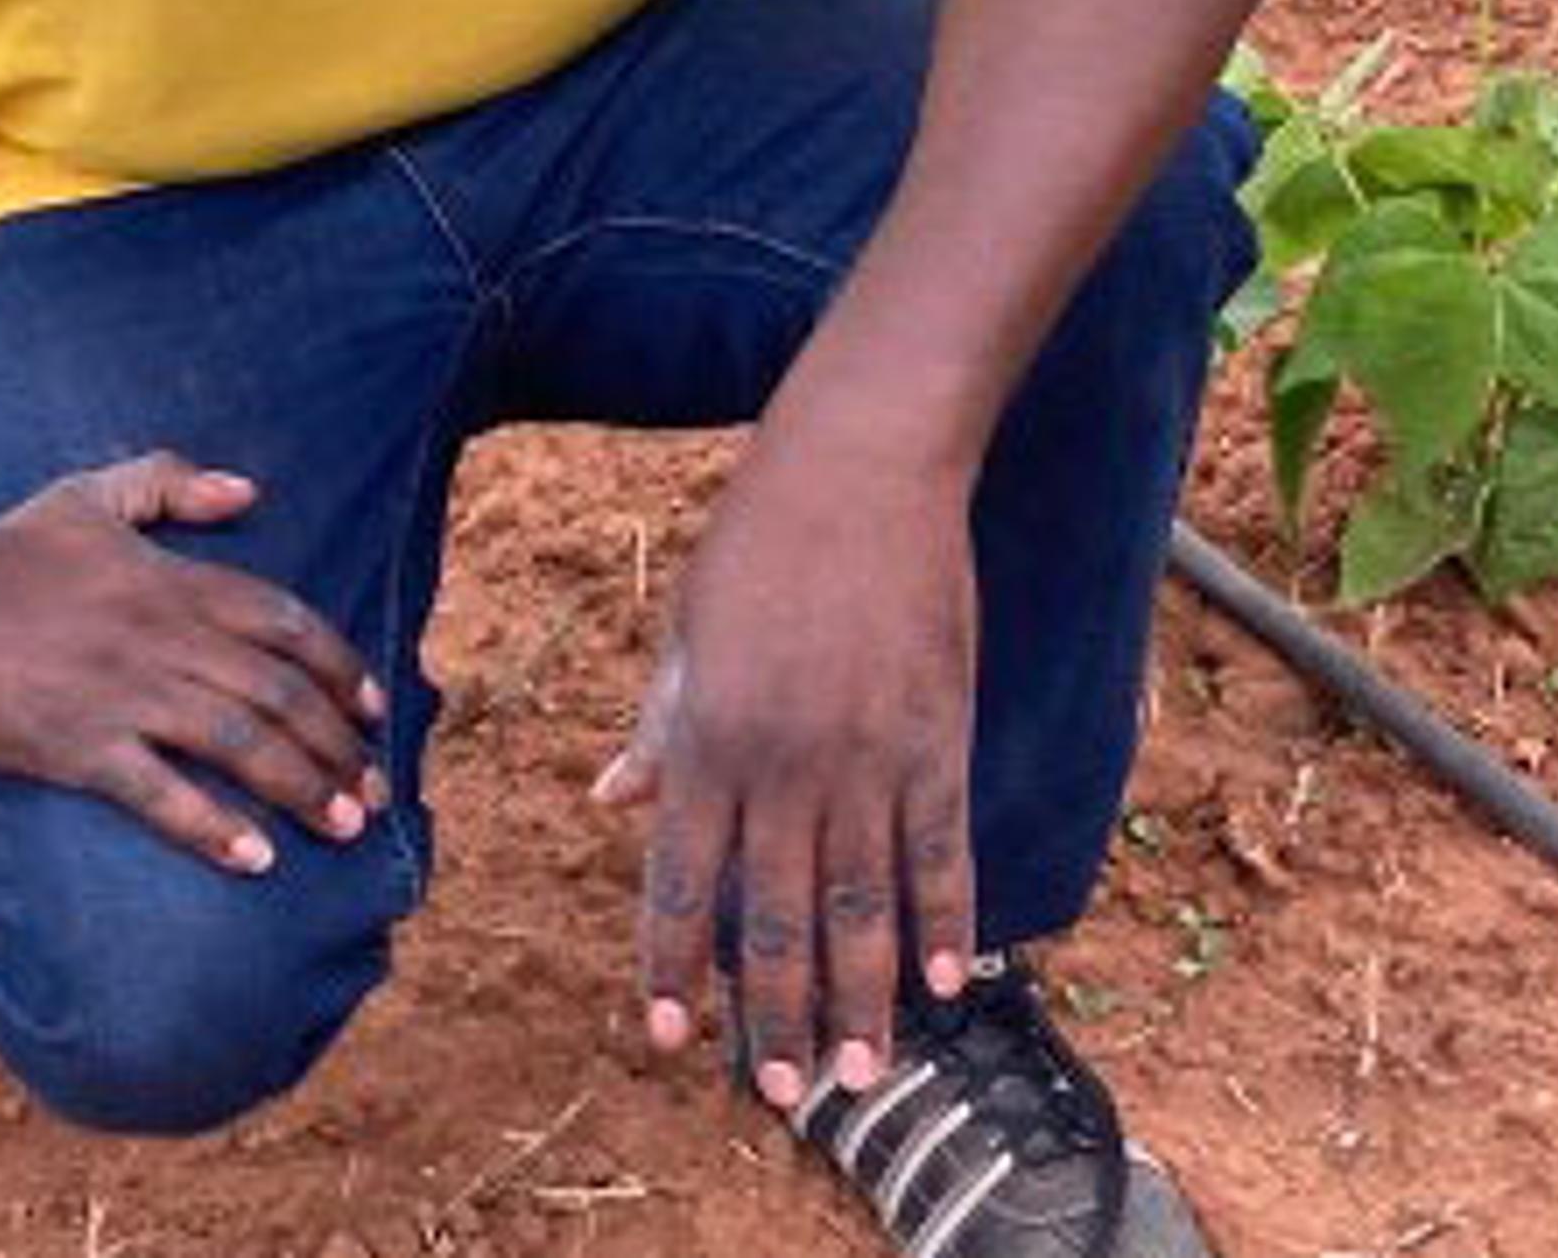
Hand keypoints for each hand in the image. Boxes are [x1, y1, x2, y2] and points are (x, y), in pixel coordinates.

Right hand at [0, 450, 389, 874]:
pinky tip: (255, 859)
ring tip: (342, 825)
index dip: (339, 666)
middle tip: (374, 790)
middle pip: (276, 694)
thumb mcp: (89, 495)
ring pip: (238, 745)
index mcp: (173, 582)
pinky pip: (162, 796)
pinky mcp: (81, 749)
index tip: (373, 706)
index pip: (283, 623)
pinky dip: (213, 828)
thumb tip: (251, 491)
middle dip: (337, 745)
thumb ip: (171, 483)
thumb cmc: (3, 551)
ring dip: (301, 787)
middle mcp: (164, 641)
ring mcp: (125, 697)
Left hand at [594, 438, 976, 1105]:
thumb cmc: (758, 539)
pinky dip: (945, 923)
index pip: (683, 881)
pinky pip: (942, 851)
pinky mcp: (939, 738)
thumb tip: (610, 805)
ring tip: (863, 1075)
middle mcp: (783, 763)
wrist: (863, 467)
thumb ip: (659, 727)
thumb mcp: (686, 630)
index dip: (676, 967)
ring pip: (863, 906)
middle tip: (782, 1091)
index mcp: (708, 737)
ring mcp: (868, 756)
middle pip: (776, 917)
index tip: (671, 1039)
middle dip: (775, 1014)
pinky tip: (947, 986)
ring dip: (862, 998)